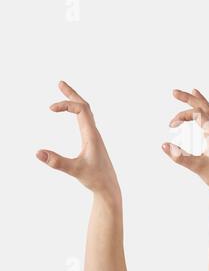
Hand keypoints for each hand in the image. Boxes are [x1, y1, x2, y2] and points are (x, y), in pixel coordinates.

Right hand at [36, 81, 120, 200]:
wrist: (109, 187)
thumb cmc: (95, 179)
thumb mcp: (75, 170)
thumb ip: (57, 162)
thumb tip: (37, 152)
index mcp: (92, 135)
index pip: (81, 110)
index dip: (66, 104)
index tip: (50, 108)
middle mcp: (94, 133)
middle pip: (85, 107)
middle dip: (72, 94)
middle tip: (60, 82)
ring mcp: (94, 137)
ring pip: (86, 113)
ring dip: (75, 101)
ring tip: (64, 91)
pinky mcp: (93, 142)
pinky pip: (86, 120)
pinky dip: (78, 112)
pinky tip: (74, 114)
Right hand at [162, 89, 208, 200]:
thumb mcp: (197, 167)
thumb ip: (180, 157)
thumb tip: (164, 145)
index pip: (198, 114)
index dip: (182, 115)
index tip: (170, 125)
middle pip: (204, 107)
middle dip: (189, 98)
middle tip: (173, 92)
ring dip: (200, 101)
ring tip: (192, 91)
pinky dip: (205, 110)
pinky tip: (201, 111)